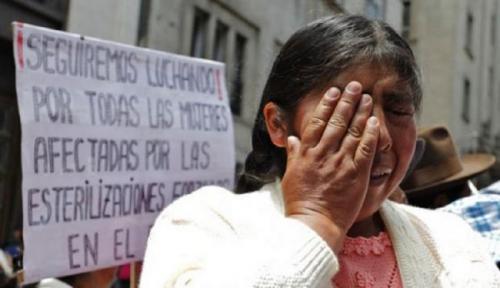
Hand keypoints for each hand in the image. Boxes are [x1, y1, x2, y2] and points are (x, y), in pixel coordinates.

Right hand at [282, 81, 379, 252]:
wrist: (314, 223)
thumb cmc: (300, 201)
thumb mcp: (289, 175)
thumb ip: (293, 154)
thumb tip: (291, 138)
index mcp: (306, 153)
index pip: (317, 122)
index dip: (326, 105)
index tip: (333, 91)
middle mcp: (323, 154)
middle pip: (337, 122)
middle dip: (346, 101)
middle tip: (354, 86)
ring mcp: (340, 163)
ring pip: (352, 132)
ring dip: (360, 112)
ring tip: (366, 97)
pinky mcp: (356, 174)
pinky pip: (365, 150)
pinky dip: (370, 134)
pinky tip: (375, 121)